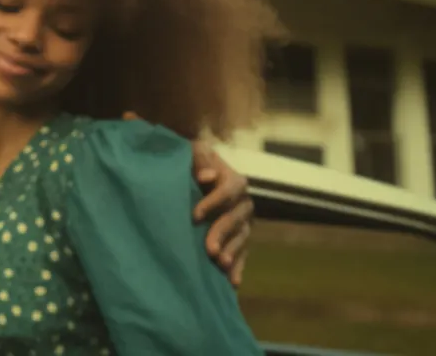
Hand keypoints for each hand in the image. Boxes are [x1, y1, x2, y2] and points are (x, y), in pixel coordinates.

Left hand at [191, 140, 252, 286]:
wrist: (195, 177)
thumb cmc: (192, 163)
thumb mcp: (192, 153)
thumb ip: (198, 157)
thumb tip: (207, 176)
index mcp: (233, 179)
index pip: (229, 189)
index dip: (213, 201)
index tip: (195, 215)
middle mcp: (243, 201)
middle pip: (236, 217)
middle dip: (222, 233)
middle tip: (209, 249)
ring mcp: (244, 221)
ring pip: (242, 237)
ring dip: (233, 252)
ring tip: (221, 264)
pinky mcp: (240, 238)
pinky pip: (243, 253)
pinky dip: (239, 267)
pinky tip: (232, 282)